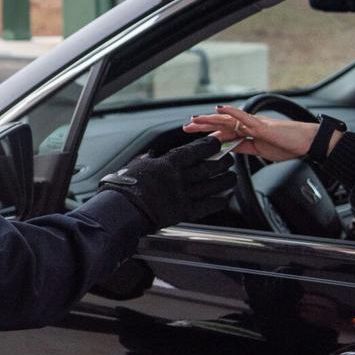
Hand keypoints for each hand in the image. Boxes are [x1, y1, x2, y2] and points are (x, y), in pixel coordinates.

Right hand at [98, 135, 236, 231]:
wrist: (122, 209)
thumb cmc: (124, 186)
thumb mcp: (136, 165)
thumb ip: (149, 160)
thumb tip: (151, 156)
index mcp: (168, 164)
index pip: (195, 151)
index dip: (209, 145)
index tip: (216, 142)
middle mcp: (179, 178)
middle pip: (209, 167)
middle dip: (223, 161)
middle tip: (229, 159)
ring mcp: (183, 196)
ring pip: (213, 185)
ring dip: (226, 180)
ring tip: (232, 176)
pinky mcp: (184, 212)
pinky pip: (208, 206)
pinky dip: (219, 201)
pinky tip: (225, 197)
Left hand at [182, 105, 334, 161]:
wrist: (308, 143)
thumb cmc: (288, 145)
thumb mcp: (260, 150)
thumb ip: (244, 147)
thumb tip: (230, 148)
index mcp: (248, 132)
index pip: (224, 132)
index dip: (208, 134)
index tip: (194, 136)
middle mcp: (249, 125)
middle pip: (221, 124)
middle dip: (203, 126)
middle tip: (186, 127)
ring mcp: (255, 124)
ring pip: (228, 120)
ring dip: (210, 119)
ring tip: (195, 119)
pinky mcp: (262, 125)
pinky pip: (244, 118)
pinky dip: (232, 112)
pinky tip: (220, 109)